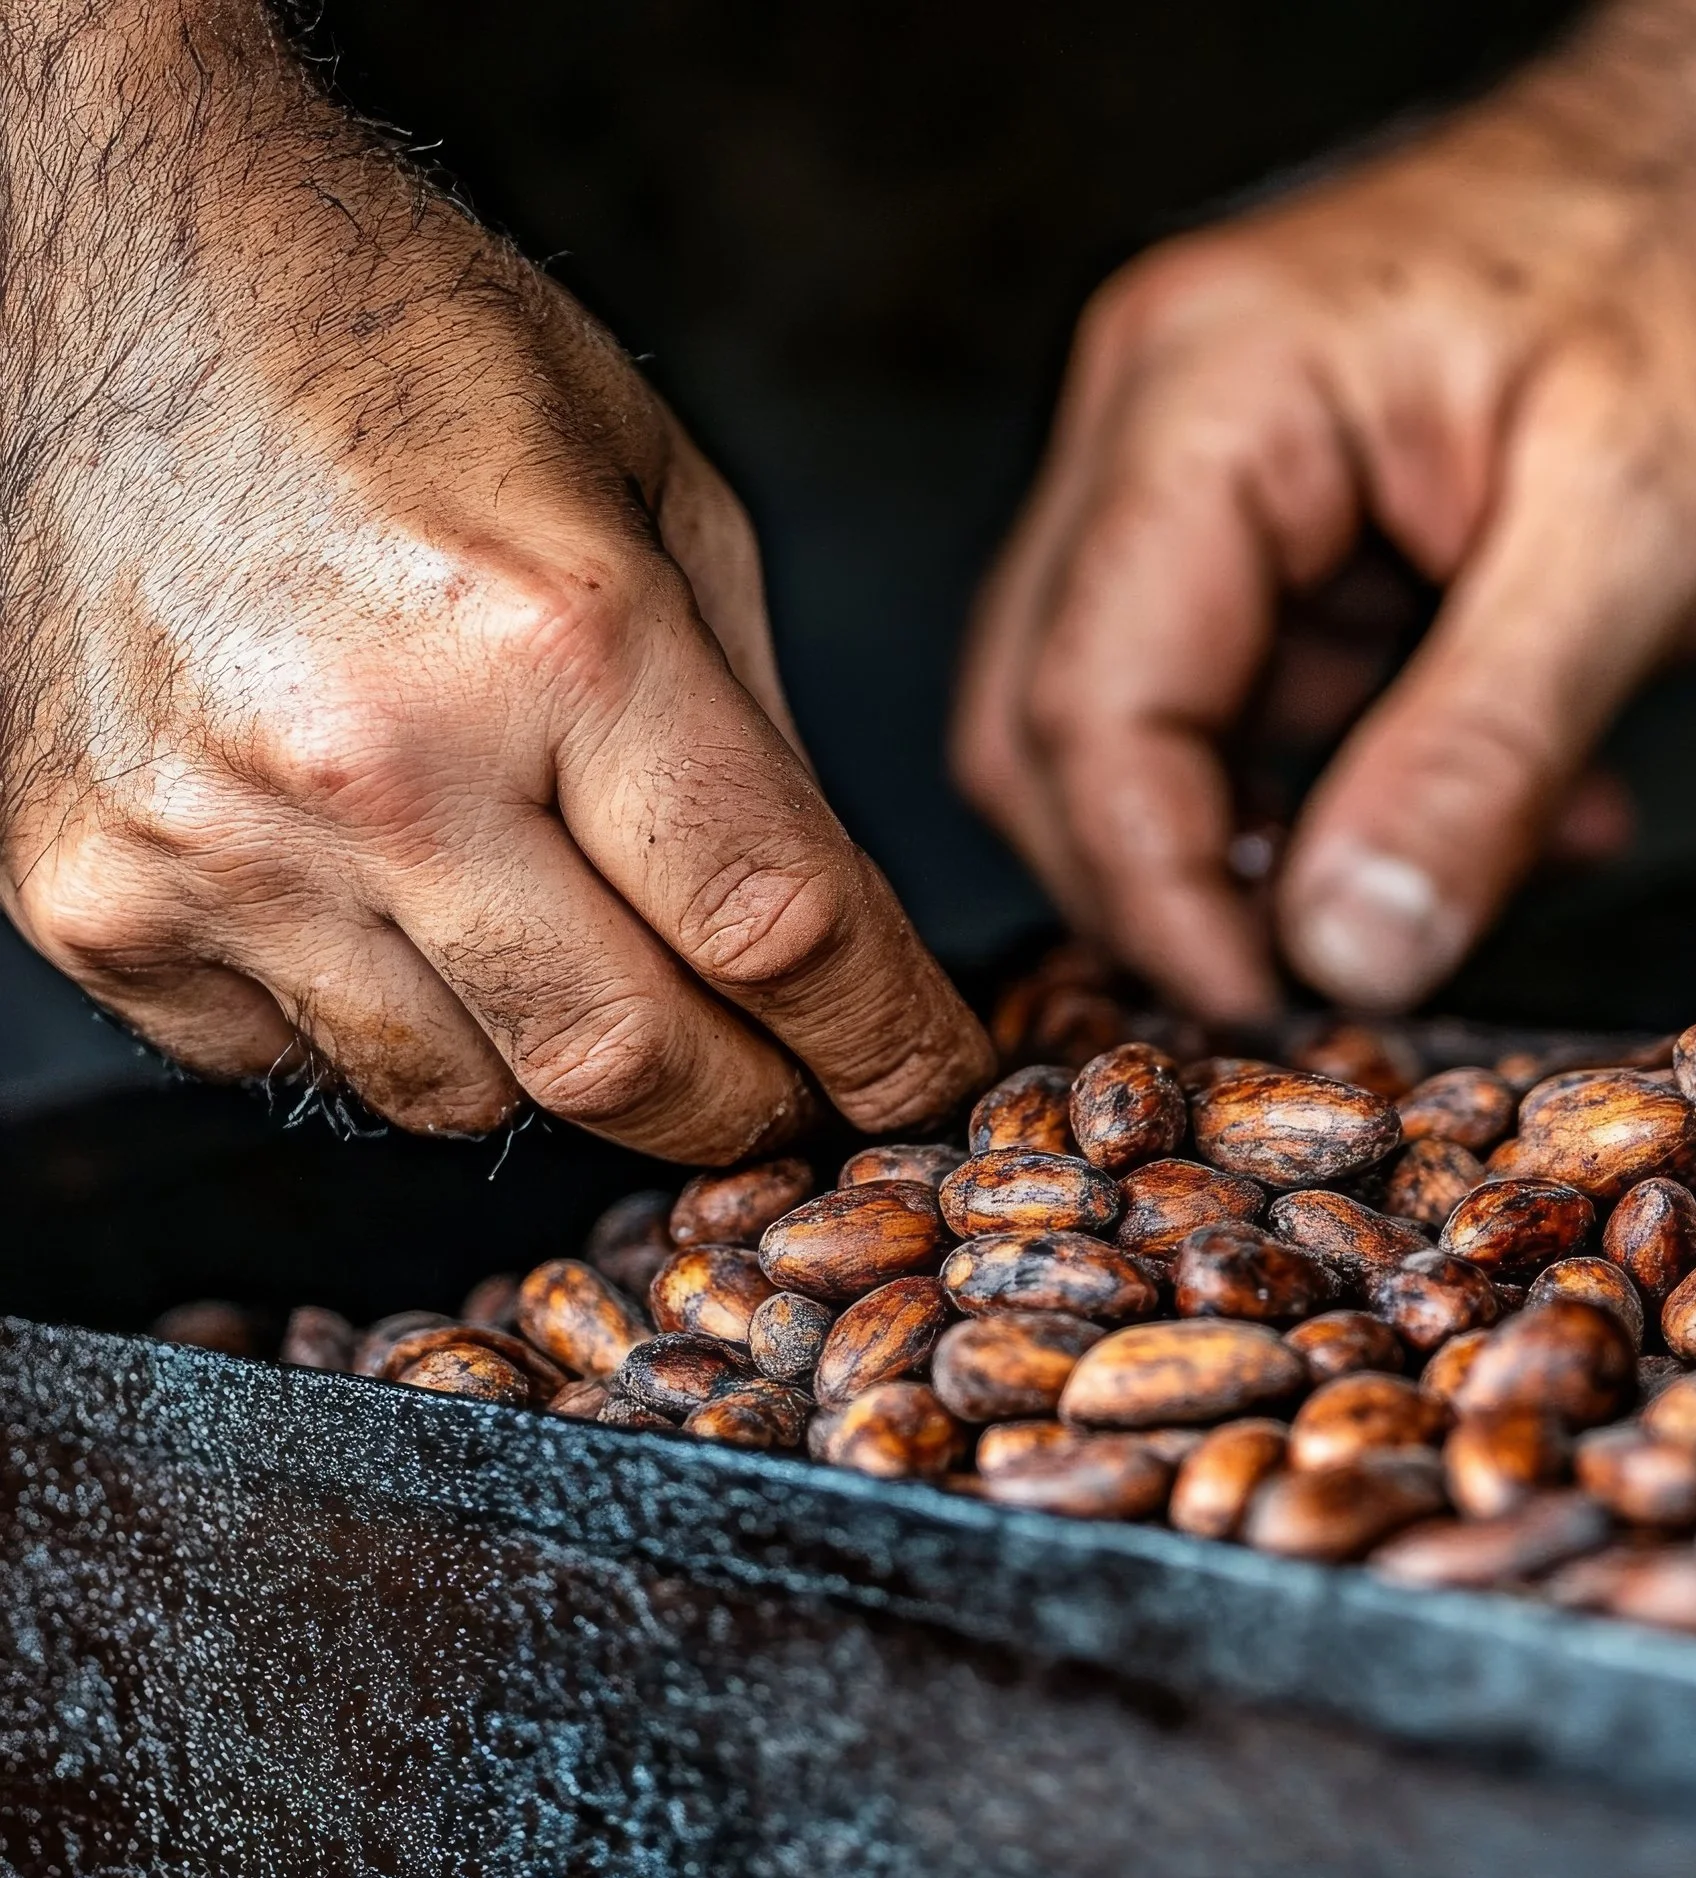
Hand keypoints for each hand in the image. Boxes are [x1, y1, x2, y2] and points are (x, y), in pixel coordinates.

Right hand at [0, 1, 991, 1157]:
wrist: (117, 274)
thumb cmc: (406, 358)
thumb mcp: (664, 497)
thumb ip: (758, 735)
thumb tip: (833, 942)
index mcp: (557, 631)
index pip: (775, 925)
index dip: (884, 1040)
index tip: (927, 1079)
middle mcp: (375, 757)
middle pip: (627, 1061)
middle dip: (748, 1106)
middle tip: (795, 1082)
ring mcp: (213, 840)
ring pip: (464, 1097)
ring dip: (561, 1065)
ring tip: (577, 946)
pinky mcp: (88, 894)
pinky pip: (299, 1064)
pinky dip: (394, 1026)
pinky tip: (401, 904)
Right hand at [956, 0, 1695, 1019]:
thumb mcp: (1633, 541)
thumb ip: (1485, 753)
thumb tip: (1351, 955)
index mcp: (1210, 396)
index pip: (1089, 705)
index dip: (1156, 897)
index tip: (1271, 1019)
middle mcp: (1152, 416)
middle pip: (1052, 724)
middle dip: (1183, 882)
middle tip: (1345, 975)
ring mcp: (1185, 456)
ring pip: (1137, 725)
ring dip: (1286, 839)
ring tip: (1491, 846)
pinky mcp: (1251, 507)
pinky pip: (1237, 693)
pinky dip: (1343, 780)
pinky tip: (1497, 786)